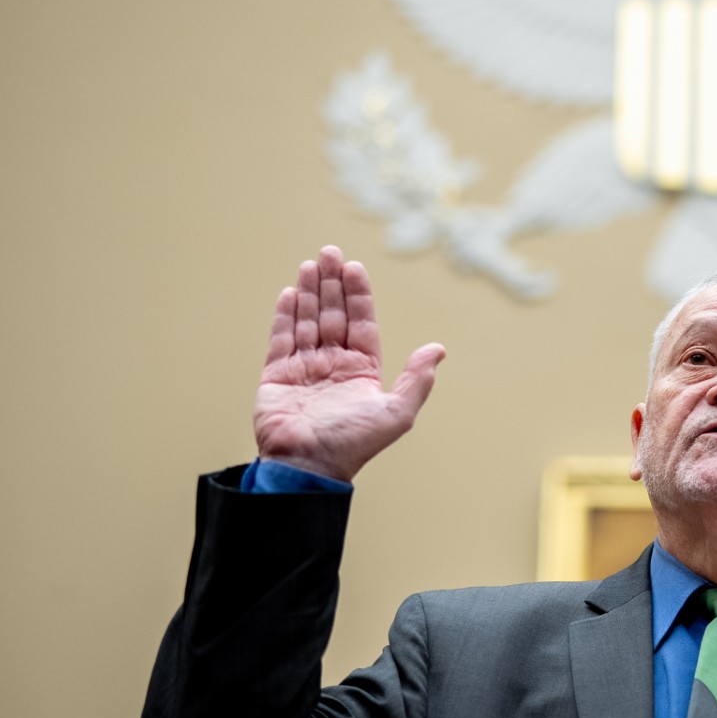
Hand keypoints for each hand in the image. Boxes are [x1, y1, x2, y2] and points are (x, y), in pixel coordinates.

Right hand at [254, 246, 445, 481]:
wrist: (308, 465)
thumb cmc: (354, 443)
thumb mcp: (396, 413)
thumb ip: (417, 380)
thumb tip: (439, 349)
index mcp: (362, 371)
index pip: (362, 323)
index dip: (359, 295)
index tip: (355, 268)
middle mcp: (334, 366)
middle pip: (333, 315)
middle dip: (331, 284)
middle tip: (330, 252)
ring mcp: (305, 369)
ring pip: (307, 321)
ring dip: (308, 292)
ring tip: (310, 264)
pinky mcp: (277, 375)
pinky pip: (281, 339)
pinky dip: (285, 316)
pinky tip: (289, 292)